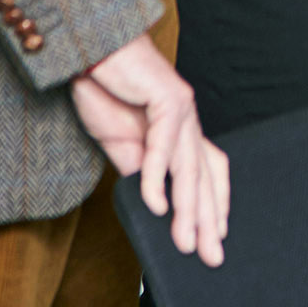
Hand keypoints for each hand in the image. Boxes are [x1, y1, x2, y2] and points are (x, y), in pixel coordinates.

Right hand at [71, 35, 229, 266]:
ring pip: (190, 167)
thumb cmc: (105, 90)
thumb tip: (153, 204)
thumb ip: (139, 170)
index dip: (216, 203)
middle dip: (209, 218)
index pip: (209, 170)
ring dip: (188, 208)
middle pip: (206, 176)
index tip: (216, 236)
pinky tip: (155, 203)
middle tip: (210, 254)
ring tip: (186, 240)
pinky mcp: (169, 98)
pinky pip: (164, 146)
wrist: (91, 52)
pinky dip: (157, 178)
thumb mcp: (120, 142)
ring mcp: (182, 108)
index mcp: (180, 129)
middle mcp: (189, 119)